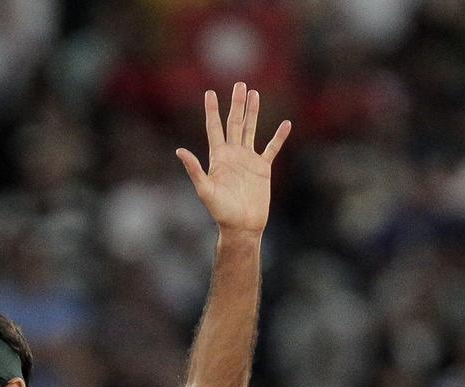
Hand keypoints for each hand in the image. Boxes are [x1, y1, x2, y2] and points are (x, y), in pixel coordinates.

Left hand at [177, 82, 290, 235]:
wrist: (241, 225)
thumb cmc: (220, 211)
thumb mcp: (205, 189)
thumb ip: (194, 169)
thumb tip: (179, 150)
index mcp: (218, 157)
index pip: (214, 127)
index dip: (212, 110)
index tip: (210, 92)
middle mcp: (232, 155)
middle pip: (235, 123)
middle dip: (236, 104)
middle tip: (239, 84)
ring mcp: (248, 160)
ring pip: (251, 130)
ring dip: (253, 112)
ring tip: (254, 94)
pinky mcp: (262, 169)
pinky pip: (272, 148)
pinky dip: (278, 137)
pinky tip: (285, 124)